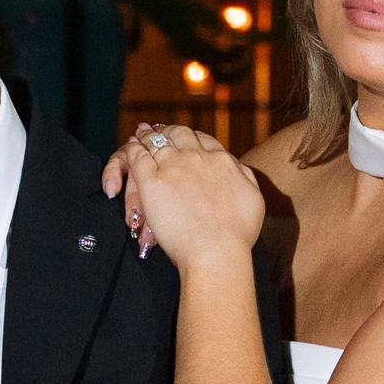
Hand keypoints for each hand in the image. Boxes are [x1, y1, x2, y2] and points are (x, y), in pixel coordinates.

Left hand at [100, 122, 262, 269]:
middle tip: (160, 131)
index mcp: (221, 161)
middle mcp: (197, 158)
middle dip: (169, 131)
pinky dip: (133, 148)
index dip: (192, 137)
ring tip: (141, 133)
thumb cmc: (237, 234)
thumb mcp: (253, 197)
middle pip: (179, 135)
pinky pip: (138, 157)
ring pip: (156, 142)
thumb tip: (235, 166)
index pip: (203, 140)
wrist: (217, 252)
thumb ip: (243, 176)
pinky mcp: (152, 182)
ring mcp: (173, 167)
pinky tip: (131, 146)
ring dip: (147, 136)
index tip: (186, 139)